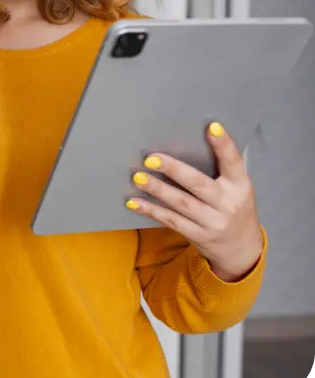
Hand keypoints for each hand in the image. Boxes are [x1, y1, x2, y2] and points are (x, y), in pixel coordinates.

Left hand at [126, 122, 263, 281]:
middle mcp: (228, 204)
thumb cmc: (234, 208)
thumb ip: (222, 170)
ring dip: (157, 189)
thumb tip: (194, 140)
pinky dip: (151, 211)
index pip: (234, 162)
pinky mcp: (198, 235)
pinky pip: (171, 221)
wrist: (242, 250)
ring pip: (181, 203)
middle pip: (198, 184)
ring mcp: (213, 222)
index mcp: (241, 186)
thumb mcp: (238, 189)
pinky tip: (135, 202)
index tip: (211, 127)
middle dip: (174, 169)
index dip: (224, 144)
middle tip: (151, 158)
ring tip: (138, 177)